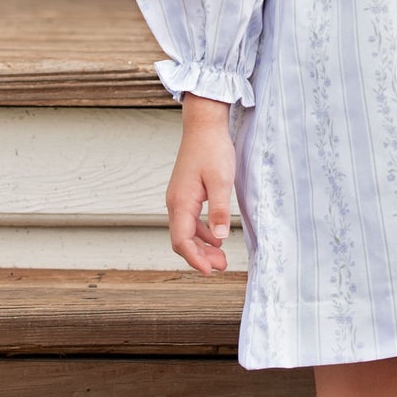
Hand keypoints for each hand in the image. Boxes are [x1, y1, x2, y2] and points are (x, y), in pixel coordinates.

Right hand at [167, 107, 234, 273]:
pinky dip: (202, 232)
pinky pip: (190, 219)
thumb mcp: (221, 181)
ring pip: (186, 231)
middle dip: (200, 256)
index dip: (194, 259)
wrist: (204, 126)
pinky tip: (216, 236)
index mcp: (181, 202)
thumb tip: (219, 238)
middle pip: (182, 239)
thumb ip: (219, 210)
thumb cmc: (212, 150)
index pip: (181, 241)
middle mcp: (175, 202)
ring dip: (202, 246)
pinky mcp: (186, 193)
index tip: (209, 271)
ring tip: (221, 257)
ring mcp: (179, 198)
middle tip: (221, 266)